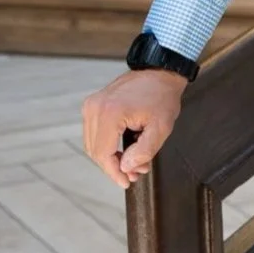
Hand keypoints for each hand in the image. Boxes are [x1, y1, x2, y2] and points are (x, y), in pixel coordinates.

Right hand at [81, 69, 186, 188]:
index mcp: (109, 113)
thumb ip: (144, 151)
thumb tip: (125, 168)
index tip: (127, 182)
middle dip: (115, 166)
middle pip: (96, 151)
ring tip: (133, 162)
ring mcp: (91, 104)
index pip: (103, 154)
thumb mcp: (161, 126)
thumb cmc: (163, 95)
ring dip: (111, 156)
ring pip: (94, 144)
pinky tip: (124, 150)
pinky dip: (107, 144)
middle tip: (135, 173)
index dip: (114, 173)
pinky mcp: (93, 104)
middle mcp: (95, 108)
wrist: (160, 70)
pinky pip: (95, 133)